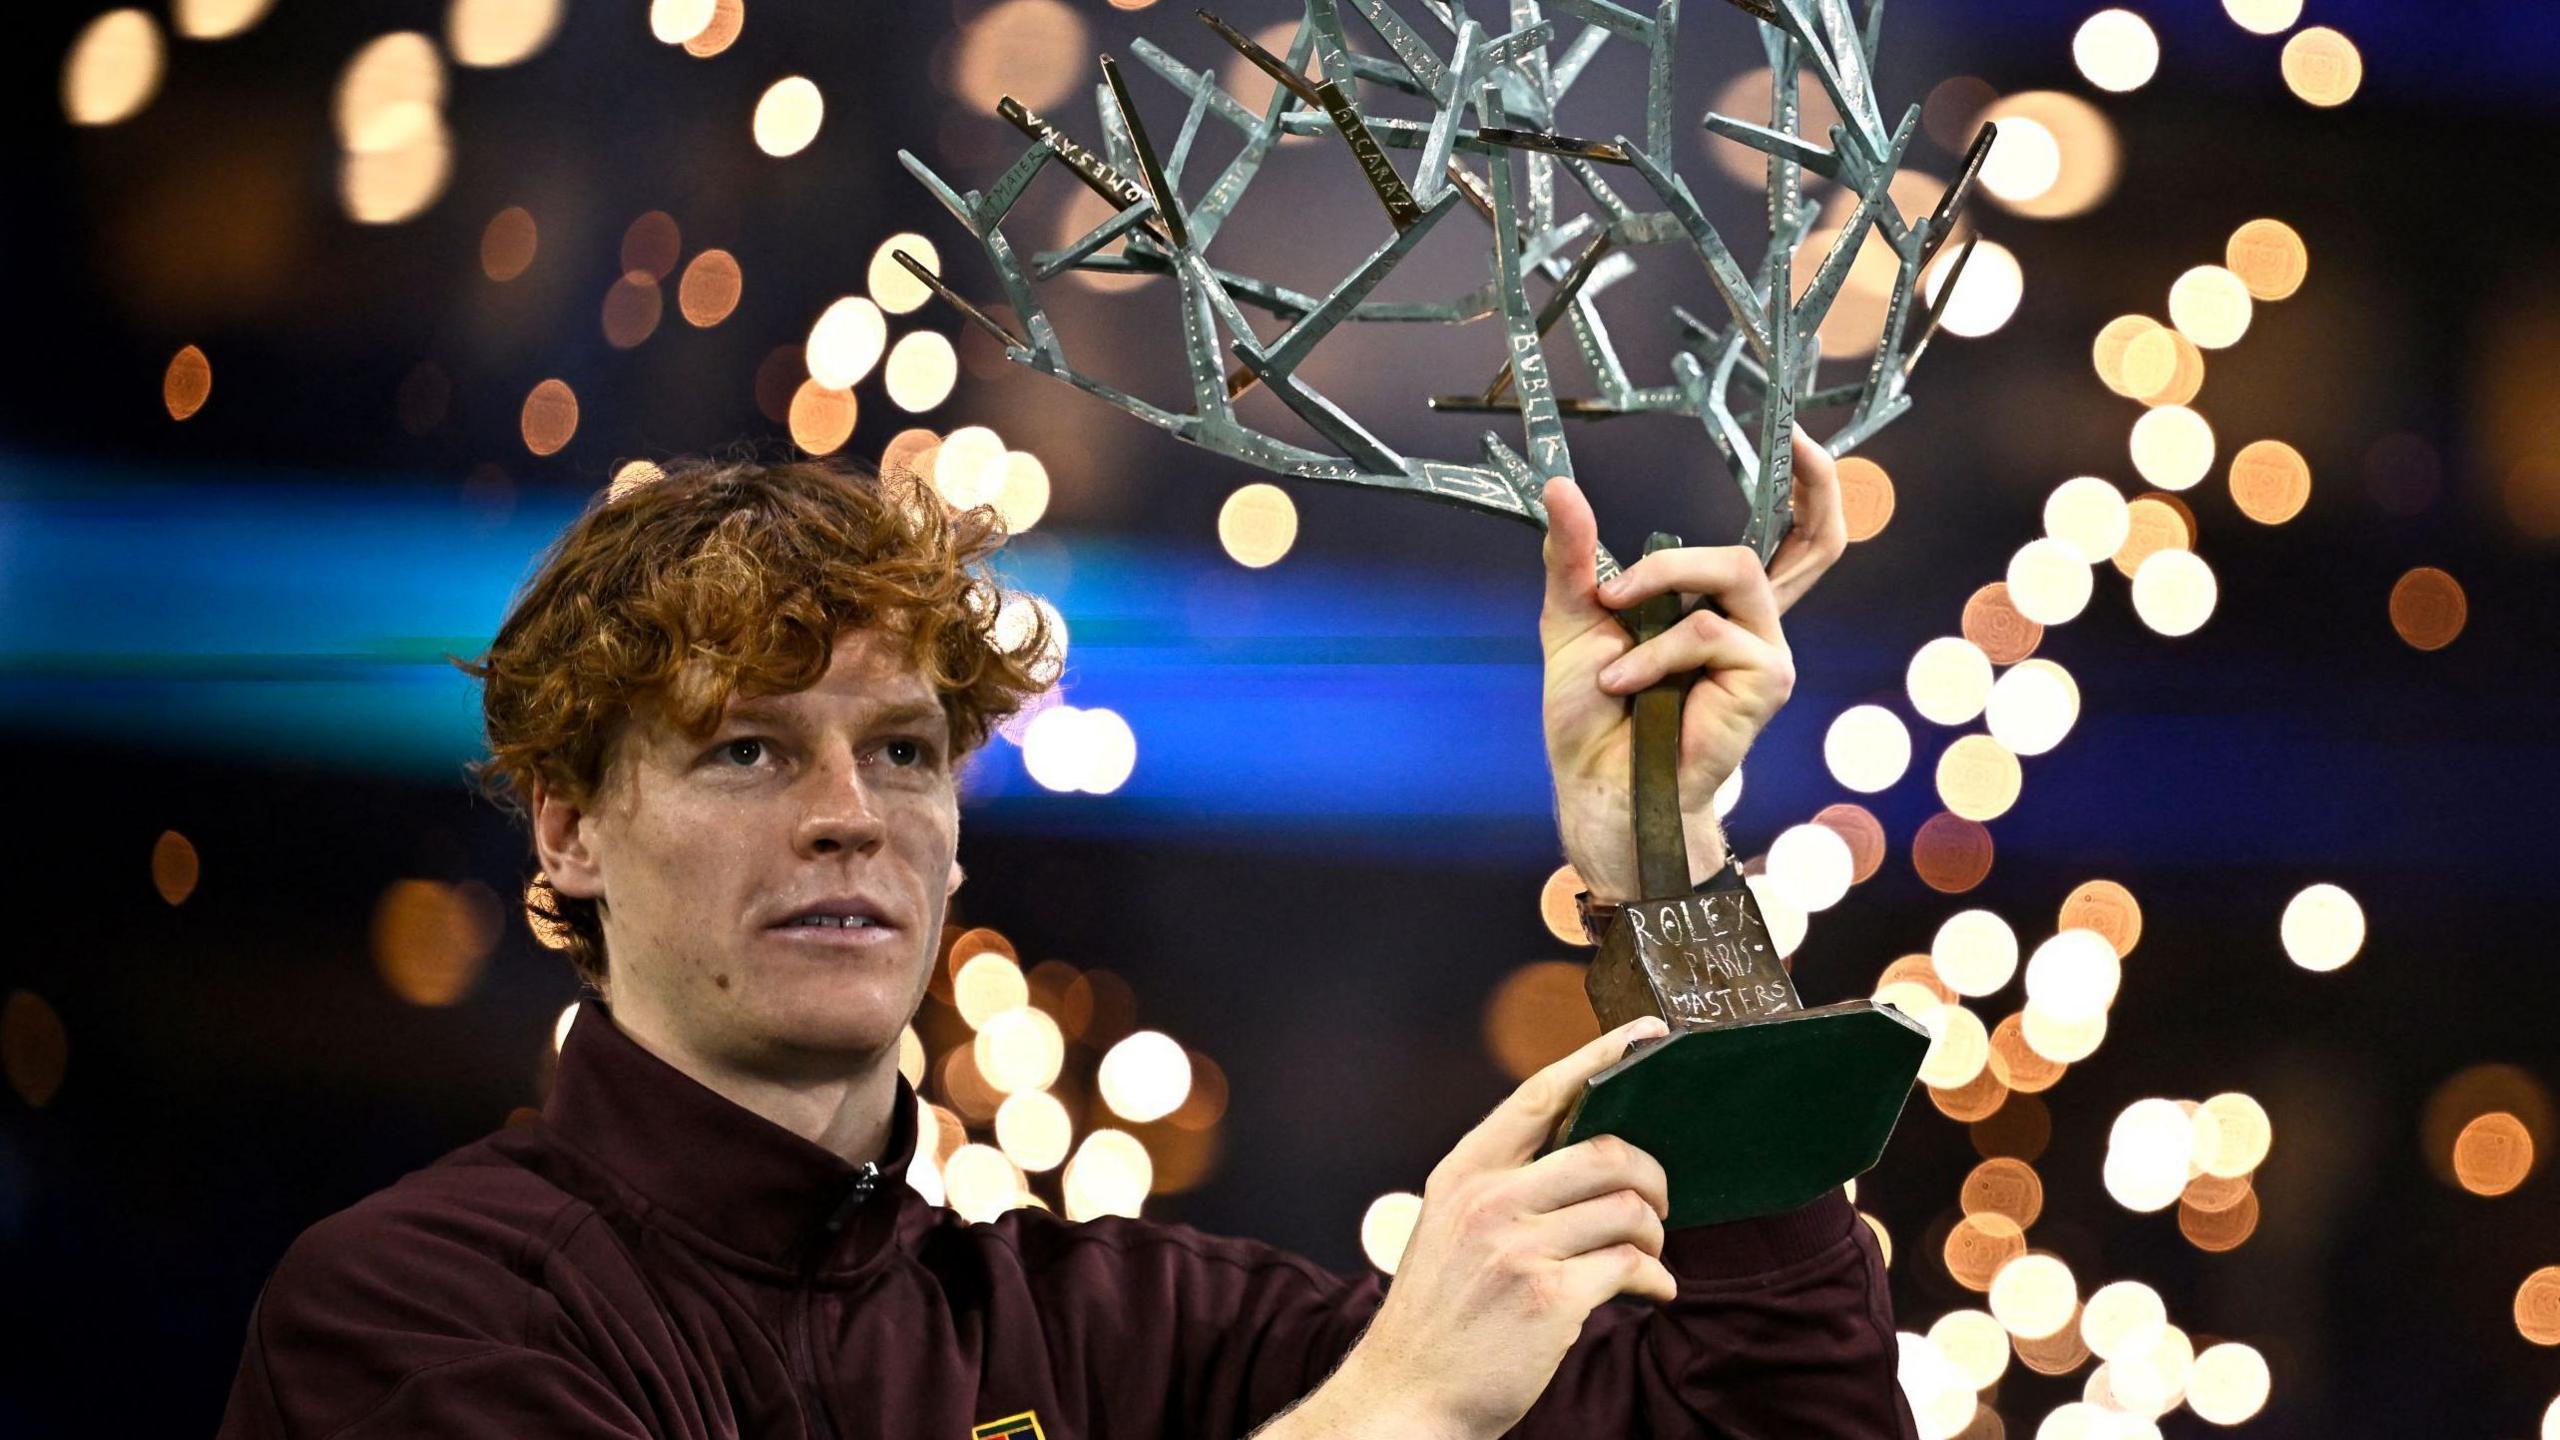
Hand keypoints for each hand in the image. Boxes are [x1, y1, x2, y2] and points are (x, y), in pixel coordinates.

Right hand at [1317, 1018, 1676, 1439]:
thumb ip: (1504, 1187)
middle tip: (1657, 1204)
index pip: (1540, 1096)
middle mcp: (1488, 1200)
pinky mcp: (1549, 1298)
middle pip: (1606, 1150)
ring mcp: (1517, 1247)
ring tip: (1648, 1257)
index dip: (1597, 1058)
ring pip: (1628, 1210)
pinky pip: (1633, 1267)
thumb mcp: (1451, 1229)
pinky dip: (1657, 1280)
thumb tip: (1589, 1154)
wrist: (1407, 1396)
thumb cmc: (1440, 1316)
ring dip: (1654, 1235)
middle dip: (1651, 1177)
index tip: (1644, 1035)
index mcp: (1463, 1173)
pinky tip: (1654, 1292)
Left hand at [1538, 426, 1847, 902]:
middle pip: (1813, 543)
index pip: (1785, 540)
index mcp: (1720, 607)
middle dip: (1817, 488)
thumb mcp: (1574, 617)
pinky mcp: (1764, 684)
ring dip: (1659, 584)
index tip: (1800, 439)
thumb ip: (1575, 555)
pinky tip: (1621, 681)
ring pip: (1734, 570)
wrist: (1595, 785)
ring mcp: (1766, 654)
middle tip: (1799, 443)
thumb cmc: (1591, 715)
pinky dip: (1653, 651)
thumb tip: (1559, 485)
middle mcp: (1756, 626)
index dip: (1808, 489)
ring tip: (1610, 625)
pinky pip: (1707, 632)